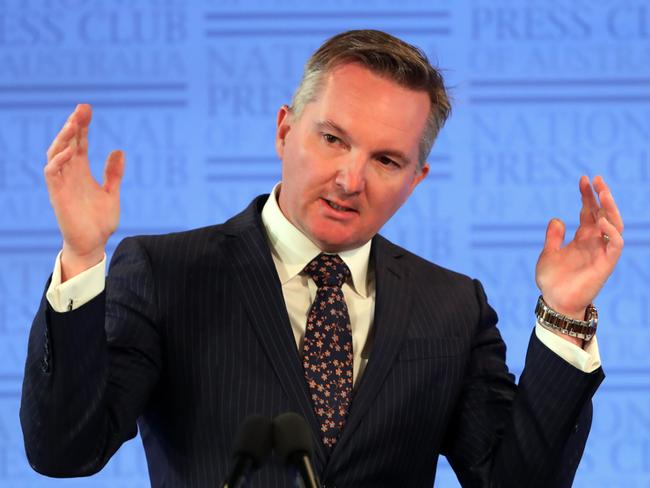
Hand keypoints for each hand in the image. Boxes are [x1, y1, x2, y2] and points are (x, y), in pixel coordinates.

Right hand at [44, 104, 124, 280]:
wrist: (93, 244)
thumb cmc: (99, 221)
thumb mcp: (111, 193)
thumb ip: (114, 173)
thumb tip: (119, 150)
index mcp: (81, 172)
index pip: (79, 143)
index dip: (82, 126)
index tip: (87, 109)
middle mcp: (70, 174)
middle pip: (67, 143)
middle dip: (73, 125)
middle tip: (82, 108)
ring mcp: (62, 183)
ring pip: (55, 153)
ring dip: (63, 138)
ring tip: (74, 123)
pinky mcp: (57, 195)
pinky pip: (52, 173)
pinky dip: (59, 161)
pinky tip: (70, 151)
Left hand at [535, 176, 623, 323]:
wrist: (556, 302)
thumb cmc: (553, 280)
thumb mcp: (548, 253)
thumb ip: (554, 237)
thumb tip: (558, 219)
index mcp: (582, 238)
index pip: (589, 211)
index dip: (587, 195)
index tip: (583, 179)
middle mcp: (594, 242)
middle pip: (603, 213)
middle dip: (601, 195)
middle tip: (596, 179)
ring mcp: (602, 251)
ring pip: (614, 224)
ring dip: (610, 208)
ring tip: (602, 192)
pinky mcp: (606, 263)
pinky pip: (615, 244)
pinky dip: (610, 231)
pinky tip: (599, 220)